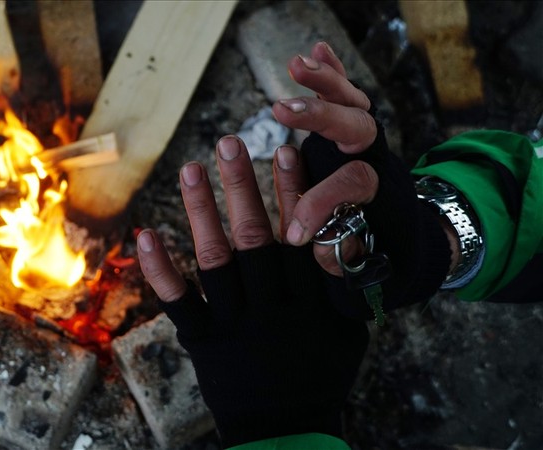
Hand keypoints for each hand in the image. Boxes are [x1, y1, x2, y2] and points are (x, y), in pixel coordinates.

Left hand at [137, 136, 367, 445]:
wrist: (288, 430)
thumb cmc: (320, 375)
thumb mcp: (348, 330)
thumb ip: (341, 284)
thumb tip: (344, 233)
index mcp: (309, 300)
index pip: (301, 234)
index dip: (293, 191)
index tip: (286, 150)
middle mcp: (271, 307)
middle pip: (255, 238)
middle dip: (242, 187)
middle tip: (228, 142)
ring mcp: (234, 324)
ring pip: (216, 260)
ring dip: (203, 212)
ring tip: (191, 169)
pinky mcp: (203, 342)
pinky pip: (179, 303)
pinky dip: (161, 270)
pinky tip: (146, 234)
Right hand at [272, 42, 452, 316]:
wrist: (409, 242)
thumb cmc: (379, 260)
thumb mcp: (364, 271)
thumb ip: (337, 256)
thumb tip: (304, 239)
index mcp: (381, 196)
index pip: (351, 183)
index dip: (320, 202)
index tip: (295, 232)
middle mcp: (377, 162)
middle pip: (358, 126)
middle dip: (322, 114)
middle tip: (282, 107)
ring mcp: (367, 144)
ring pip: (355, 104)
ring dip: (325, 82)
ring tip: (296, 64)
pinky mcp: (355, 133)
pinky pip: (349, 98)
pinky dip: (334, 74)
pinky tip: (315, 50)